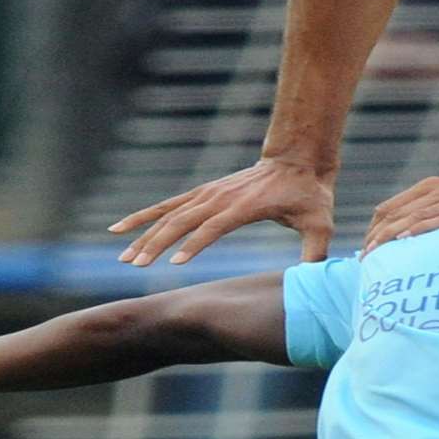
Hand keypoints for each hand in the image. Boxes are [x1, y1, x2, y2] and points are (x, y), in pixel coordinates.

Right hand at [111, 157, 335, 265]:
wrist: (297, 160)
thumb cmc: (309, 194)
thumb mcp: (320, 221)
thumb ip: (316, 250)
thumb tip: (317, 279)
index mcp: (244, 206)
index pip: (214, 226)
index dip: (195, 243)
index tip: (172, 263)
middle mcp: (221, 198)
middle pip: (182, 221)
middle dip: (157, 242)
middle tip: (135, 265)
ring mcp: (209, 194)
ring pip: (169, 214)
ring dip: (144, 234)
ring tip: (123, 255)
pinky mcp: (202, 194)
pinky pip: (167, 206)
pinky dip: (143, 216)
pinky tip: (119, 229)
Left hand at [363, 177, 438, 253]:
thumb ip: (421, 222)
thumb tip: (387, 244)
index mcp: (431, 186)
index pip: (390, 206)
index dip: (374, 229)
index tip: (366, 251)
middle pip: (399, 211)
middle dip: (379, 235)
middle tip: (367, 258)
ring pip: (417, 215)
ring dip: (394, 235)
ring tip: (379, 254)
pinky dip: (421, 228)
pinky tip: (406, 239)